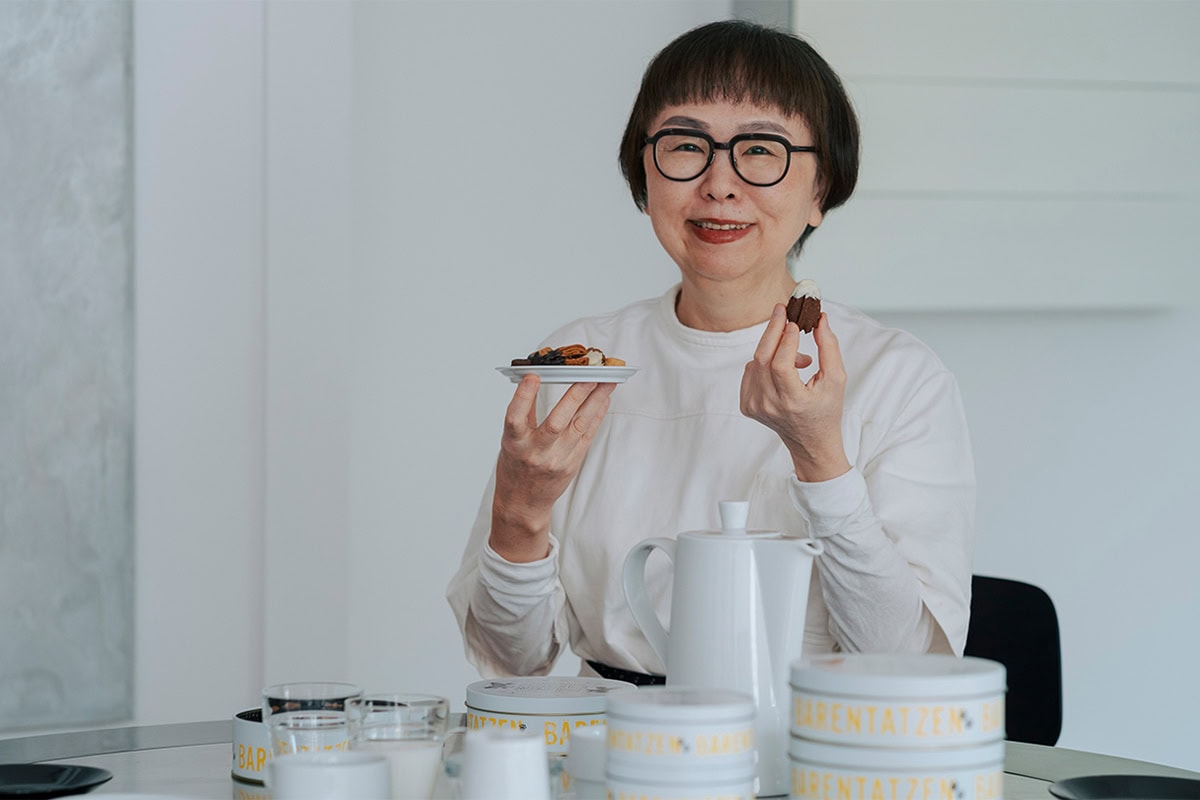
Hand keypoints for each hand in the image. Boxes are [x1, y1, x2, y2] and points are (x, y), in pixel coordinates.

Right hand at [490, 375, 615, 561]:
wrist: (523, 502)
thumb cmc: (515, 467)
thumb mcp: (510, 440)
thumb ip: (524, 413)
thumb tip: (536, 379)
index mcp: (514, 444)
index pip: (516, 417)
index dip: (524, 396)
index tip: (533, 375)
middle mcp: (535, 452)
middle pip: (557, 422)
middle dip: (576, 395)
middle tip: (590, 374)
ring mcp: (556, 460)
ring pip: (579, 426)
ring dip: (595, 402)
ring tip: (607, 382)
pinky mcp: (572, 464)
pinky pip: (587, 436)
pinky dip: (596, 416)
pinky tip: (603, 400)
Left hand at [740, 304, 850, 481]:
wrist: (810, 442)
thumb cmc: (827, 409)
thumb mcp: (836, 379)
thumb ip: (829, 347)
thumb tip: (819, 318)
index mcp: (792, 402)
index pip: (780, 365)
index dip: (785, 340)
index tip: (793, 321)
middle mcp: (769, 406)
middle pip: (762, 359)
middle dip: (772, 330)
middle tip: (781, 310)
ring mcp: (754, 407)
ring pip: (756, 363)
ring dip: (775, 350)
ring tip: (799, 360)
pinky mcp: (746, 406)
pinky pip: (750, 371)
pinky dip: (765, 363)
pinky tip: (783, 372)